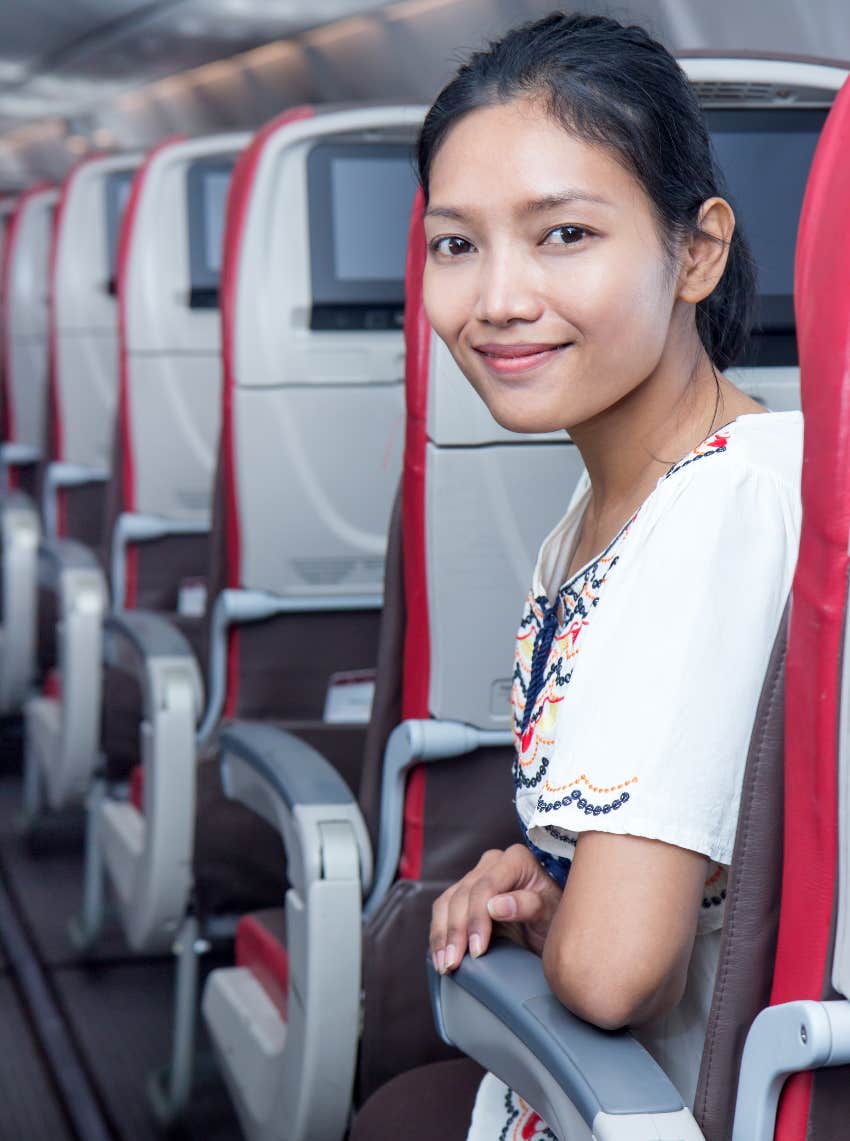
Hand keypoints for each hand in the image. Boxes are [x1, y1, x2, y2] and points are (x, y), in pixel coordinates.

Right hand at [430, 844, 562, 973]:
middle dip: (456, 932)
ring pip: (447, 902)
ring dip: (442, 935)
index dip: (476, 918)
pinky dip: (439, 935)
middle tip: (454, 963)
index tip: (477, 949)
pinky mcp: (464, 894)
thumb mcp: (551, 914)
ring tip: (444, 964)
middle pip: (463, 894)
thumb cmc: (556, 919)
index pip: (486, 886)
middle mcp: (493, 863)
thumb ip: (527, 906)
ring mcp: (476, 876)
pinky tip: (440, 956)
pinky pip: (444, 910)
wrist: (553, 928)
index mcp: (516, 860)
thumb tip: (494, 906)